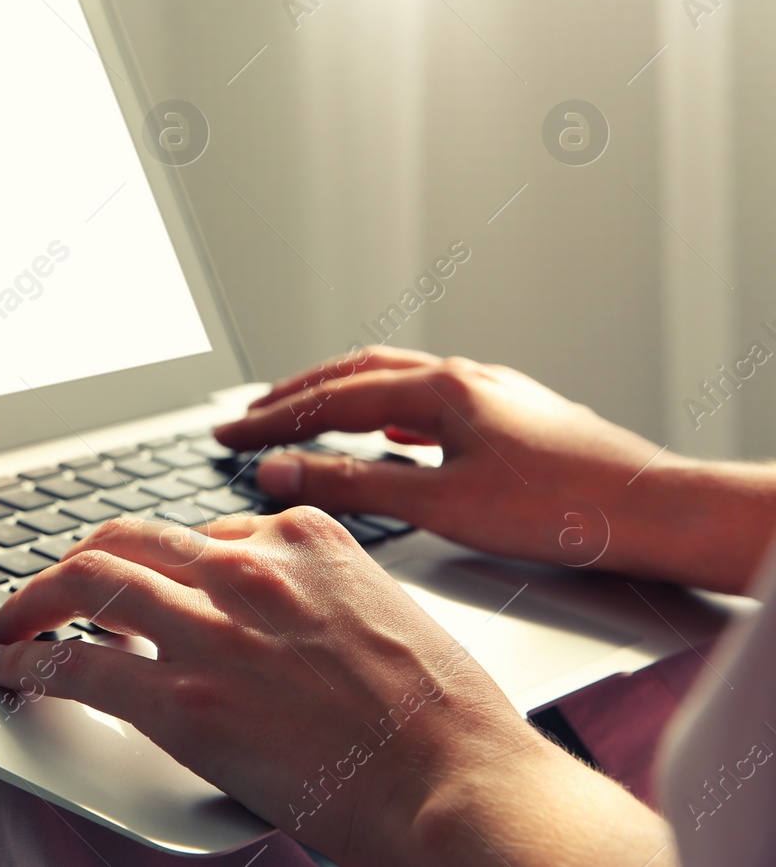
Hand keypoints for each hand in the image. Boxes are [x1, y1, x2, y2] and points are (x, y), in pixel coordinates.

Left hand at [0, 512, 675, 866]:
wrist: (460, 783)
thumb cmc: (444, 718)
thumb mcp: (388, 616)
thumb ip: (317, 599)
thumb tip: (271, 621)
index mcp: (306, 540)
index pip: (202, 534)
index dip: (165, 568)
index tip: (143, 591)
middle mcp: (249, 568)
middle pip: (128, 539)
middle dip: (78, 563)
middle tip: (53, 591)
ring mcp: (212, 629)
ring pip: (87, 582)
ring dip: (34, 602)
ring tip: (10, 624)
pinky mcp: (185, 698)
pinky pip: (80, 664)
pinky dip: (33, 660)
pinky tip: (14, 668)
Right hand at [213, 346, 775, 593]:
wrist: (654, 510)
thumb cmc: (564, 510)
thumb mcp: (443, 504)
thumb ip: (355, 484)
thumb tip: (284, 473)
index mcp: (440, 388)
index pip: (332, 397)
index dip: (273, 419)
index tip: (228, 434)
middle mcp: (463, 376)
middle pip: (355, 372)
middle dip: (294, 395)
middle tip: (246, 418)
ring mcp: (489, 390)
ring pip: (392, 380)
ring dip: (337, 395)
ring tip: (299, 415)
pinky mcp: (509, 412)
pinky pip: (426, 397)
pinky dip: (385, 409)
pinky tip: (386, 432)